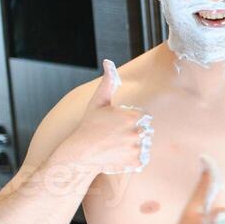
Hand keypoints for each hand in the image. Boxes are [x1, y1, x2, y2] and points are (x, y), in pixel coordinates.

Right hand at [55, 60, 152, 175]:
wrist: (79, 152)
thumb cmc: (89, 125)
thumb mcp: (98, 102)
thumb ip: (108, 83)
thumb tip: (108, 62)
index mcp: (132, 116)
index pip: (142, 117)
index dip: (129, 120)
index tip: (116, 124)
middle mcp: (137, 132)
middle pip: (145, 131)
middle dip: (133, 132)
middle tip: (115, 136)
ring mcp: (137, 148)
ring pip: (143, 144)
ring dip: (133, 145)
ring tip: (116, 145)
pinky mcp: (136, 161)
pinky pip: (141, 158)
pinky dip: (132, 158)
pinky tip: (118, 154)